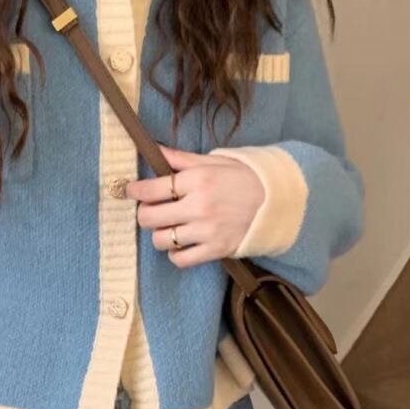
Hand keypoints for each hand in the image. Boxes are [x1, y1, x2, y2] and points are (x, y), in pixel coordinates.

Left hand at [125, 144, 264, 267]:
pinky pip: (180, 259)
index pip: (151, 189)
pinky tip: (182, 243)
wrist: (278, 201)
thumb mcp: (213, 161)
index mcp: (197, 180)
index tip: (131, 191)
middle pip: (149, 217)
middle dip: (145, 214)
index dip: (135, 191)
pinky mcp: (216, 250)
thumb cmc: (243, 178)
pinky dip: (176, 254)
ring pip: (160, 240)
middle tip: (151, 210)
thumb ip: (180, 159)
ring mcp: (207, 230)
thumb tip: (154, 149)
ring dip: (160, 234)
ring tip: (169, 227)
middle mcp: (199, 206)